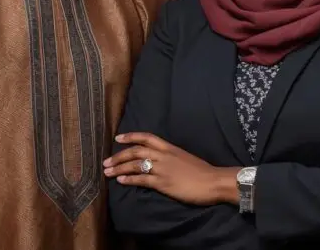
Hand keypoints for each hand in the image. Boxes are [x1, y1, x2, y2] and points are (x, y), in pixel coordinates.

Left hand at [103, 132, 238, 206]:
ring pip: (135, 164)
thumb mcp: (184, 158)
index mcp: (170, 148)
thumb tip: (159, 161)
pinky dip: (129, 179)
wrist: (213, 181)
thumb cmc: (202, 171)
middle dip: (119, 156)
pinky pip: (142, 179)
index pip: (146, 137)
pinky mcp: (163, 183)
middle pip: (136, 151)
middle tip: (106, 162)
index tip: (118, 138)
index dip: (131, 136)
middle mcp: (164, 155)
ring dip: (119, 168)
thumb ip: (170, 158)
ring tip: (107, 172)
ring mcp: (163, 169)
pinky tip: (121, 181)